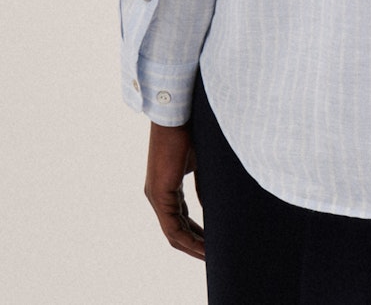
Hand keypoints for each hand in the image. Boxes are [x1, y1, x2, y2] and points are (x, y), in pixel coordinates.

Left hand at [144, 120, 205, 259]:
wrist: (178, 112)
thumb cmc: (190, 129)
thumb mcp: (201, 163)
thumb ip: (204, 186)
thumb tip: (210, 207)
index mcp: (167, 185)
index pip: (180, 219)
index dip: (196, 234)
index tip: (213, 243)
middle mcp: (158, 193)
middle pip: (175, 231)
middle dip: (195, 245)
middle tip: (214, 257)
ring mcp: (156, 194)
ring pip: (173, 233)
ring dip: (192, 247)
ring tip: (211, 257)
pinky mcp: (159, 193)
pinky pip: (172, 227)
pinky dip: (188, 240)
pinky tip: (204, 247)